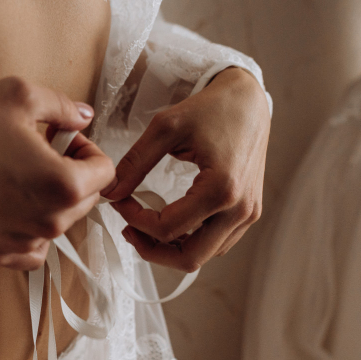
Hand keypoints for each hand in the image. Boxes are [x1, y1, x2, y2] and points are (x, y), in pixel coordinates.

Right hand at [0, 77, 115, 270]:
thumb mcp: (18, 97)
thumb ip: (62, 106)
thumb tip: (83, 115)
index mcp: (66, 184)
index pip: (105, 172)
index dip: (87, 149)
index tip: (63, 141)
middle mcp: (51, 221)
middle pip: (85, 198)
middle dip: (70, 174)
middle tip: (36, 153)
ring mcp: (27, 242)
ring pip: (58, 221)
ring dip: (47, 200)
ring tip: (14, 176)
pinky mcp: (2, 254)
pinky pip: (33, 248)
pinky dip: (29, 229)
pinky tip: (9, 207)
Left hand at [103, 67, 270, 271]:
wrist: (248, 100)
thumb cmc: (210, 108)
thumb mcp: (166, 128)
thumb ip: (135, 163)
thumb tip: (111, 192)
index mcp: (222, 189)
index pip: (167, 228)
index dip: (135, 220)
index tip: (120, 202)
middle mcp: (240, 209)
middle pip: (189, 258)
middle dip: (151, 249)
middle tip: (128, 229)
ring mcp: (247, 214)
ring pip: (203, 255)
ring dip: (170, 248)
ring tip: (145, 225)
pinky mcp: (248, 212)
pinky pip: (216, 243)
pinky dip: (189, 240)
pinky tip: (170, 222)